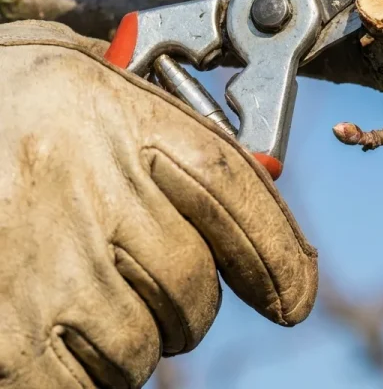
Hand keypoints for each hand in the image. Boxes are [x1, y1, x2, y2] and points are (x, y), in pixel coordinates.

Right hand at [0, 20, 317, 387]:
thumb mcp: (71, 76)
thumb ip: (153, 116)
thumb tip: (244, 174)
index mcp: (110, 110)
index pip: (229, 183)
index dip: (276, 247)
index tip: (294, 295)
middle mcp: (82, 181)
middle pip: (190, 279)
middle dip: (191, 309)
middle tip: (167, 300)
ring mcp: (37, 259)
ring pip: (139, 344)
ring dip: (132, 345)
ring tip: (90, 309)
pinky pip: (77, 387)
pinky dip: (82, 381)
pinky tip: (56, 344)